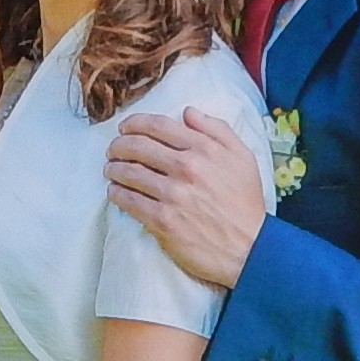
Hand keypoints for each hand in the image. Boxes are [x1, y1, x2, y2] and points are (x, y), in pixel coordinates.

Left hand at [106, 103, 267, 292]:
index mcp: (204, 149)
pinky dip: (117, 193)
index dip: (136, 123)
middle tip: (113, 149)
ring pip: (129, 172)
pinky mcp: (162, 220)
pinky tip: (115, 191)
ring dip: (114, 168)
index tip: (126, 127)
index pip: (159, 126)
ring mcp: (172, 195)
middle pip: (138, 146)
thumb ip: (217, 129)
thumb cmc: (245, 203)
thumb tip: (188, 112)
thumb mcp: (243, 157)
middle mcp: (186, 168)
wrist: (249, 248)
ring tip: (111, 169)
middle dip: (119, 144)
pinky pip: (129, 201)